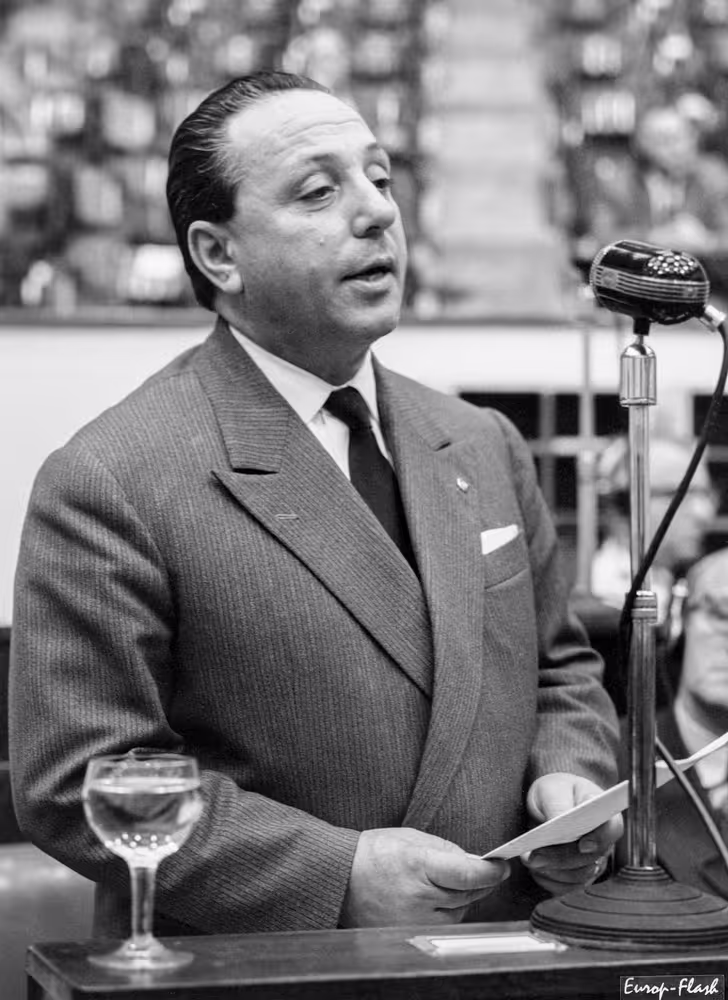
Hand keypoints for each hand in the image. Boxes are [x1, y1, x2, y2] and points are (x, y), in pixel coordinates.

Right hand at [339, 827, 509, 927]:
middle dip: (479, 881)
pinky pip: (442, 926)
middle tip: (479, 870)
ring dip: (460, 898)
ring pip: (458, 912)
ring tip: (440, 882)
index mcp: (418, 865)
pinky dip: (445, 913)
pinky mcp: (409, 935)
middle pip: (468, 894)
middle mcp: (418, 897)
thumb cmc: (373, 854)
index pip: (468, 874)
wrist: (339, 879)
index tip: (502, 866)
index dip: (490, 871)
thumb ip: (446, 850)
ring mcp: (413, 921)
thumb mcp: (411, 839)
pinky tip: (432, 899)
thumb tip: (476, 862)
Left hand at [521, 773, 622, 896]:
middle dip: (561, 859)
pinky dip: (549, 881)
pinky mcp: (580, 878)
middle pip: (591, 859)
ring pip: (579, 877)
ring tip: (529, 860)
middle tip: (533, 856)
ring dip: (552, 871)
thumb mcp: (551, 789)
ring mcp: (594, 862)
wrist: (547, 804)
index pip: (612, 828)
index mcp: (604, 814)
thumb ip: (557, 803)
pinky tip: (536, 870)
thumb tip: (559, 820)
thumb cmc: (553, 792)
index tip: (581, 844)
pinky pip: (568, 888)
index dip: (599, 839)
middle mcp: (604, 842)